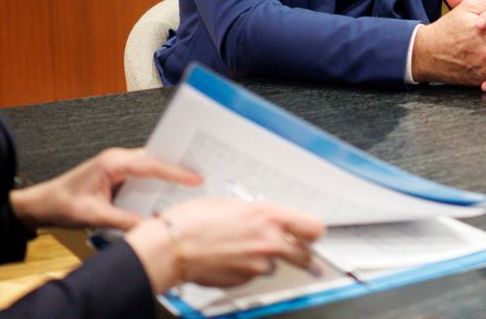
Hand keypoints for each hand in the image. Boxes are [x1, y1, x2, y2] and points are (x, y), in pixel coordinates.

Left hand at [10, 147, 201, 230]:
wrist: (40, 205)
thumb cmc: (61, 204)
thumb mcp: (93, 215)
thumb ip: (123, 220)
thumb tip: (149, 226)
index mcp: (112, 162)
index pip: (151, 164)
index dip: (176, 171)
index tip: (196, 177)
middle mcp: (117, 159)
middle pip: (155, 160)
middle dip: (177, 167)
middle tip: (201, 174)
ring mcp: (117, 166)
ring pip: (150, 167)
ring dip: (167, 174)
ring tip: (190, 183)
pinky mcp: (116, 175)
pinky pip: (142, 176)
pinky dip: (155, 183)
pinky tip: (165, 194)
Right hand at [127, 197, 325, 291]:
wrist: (171, 246)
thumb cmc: (194, 220)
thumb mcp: (233, 203)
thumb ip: (258, 214)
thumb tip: (267, 219)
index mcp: (269, 216)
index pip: (314, 228)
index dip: (314, 233)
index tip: (312, 234)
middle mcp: (269, 243)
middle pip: (304, 256)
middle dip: (303, 255)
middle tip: (302, 255)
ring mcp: (257, 265)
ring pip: (274, 265)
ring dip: (265, 259)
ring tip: (242, 248)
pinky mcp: (243, 281)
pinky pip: (253, 275)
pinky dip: (246, 269)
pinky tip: (229, 258)